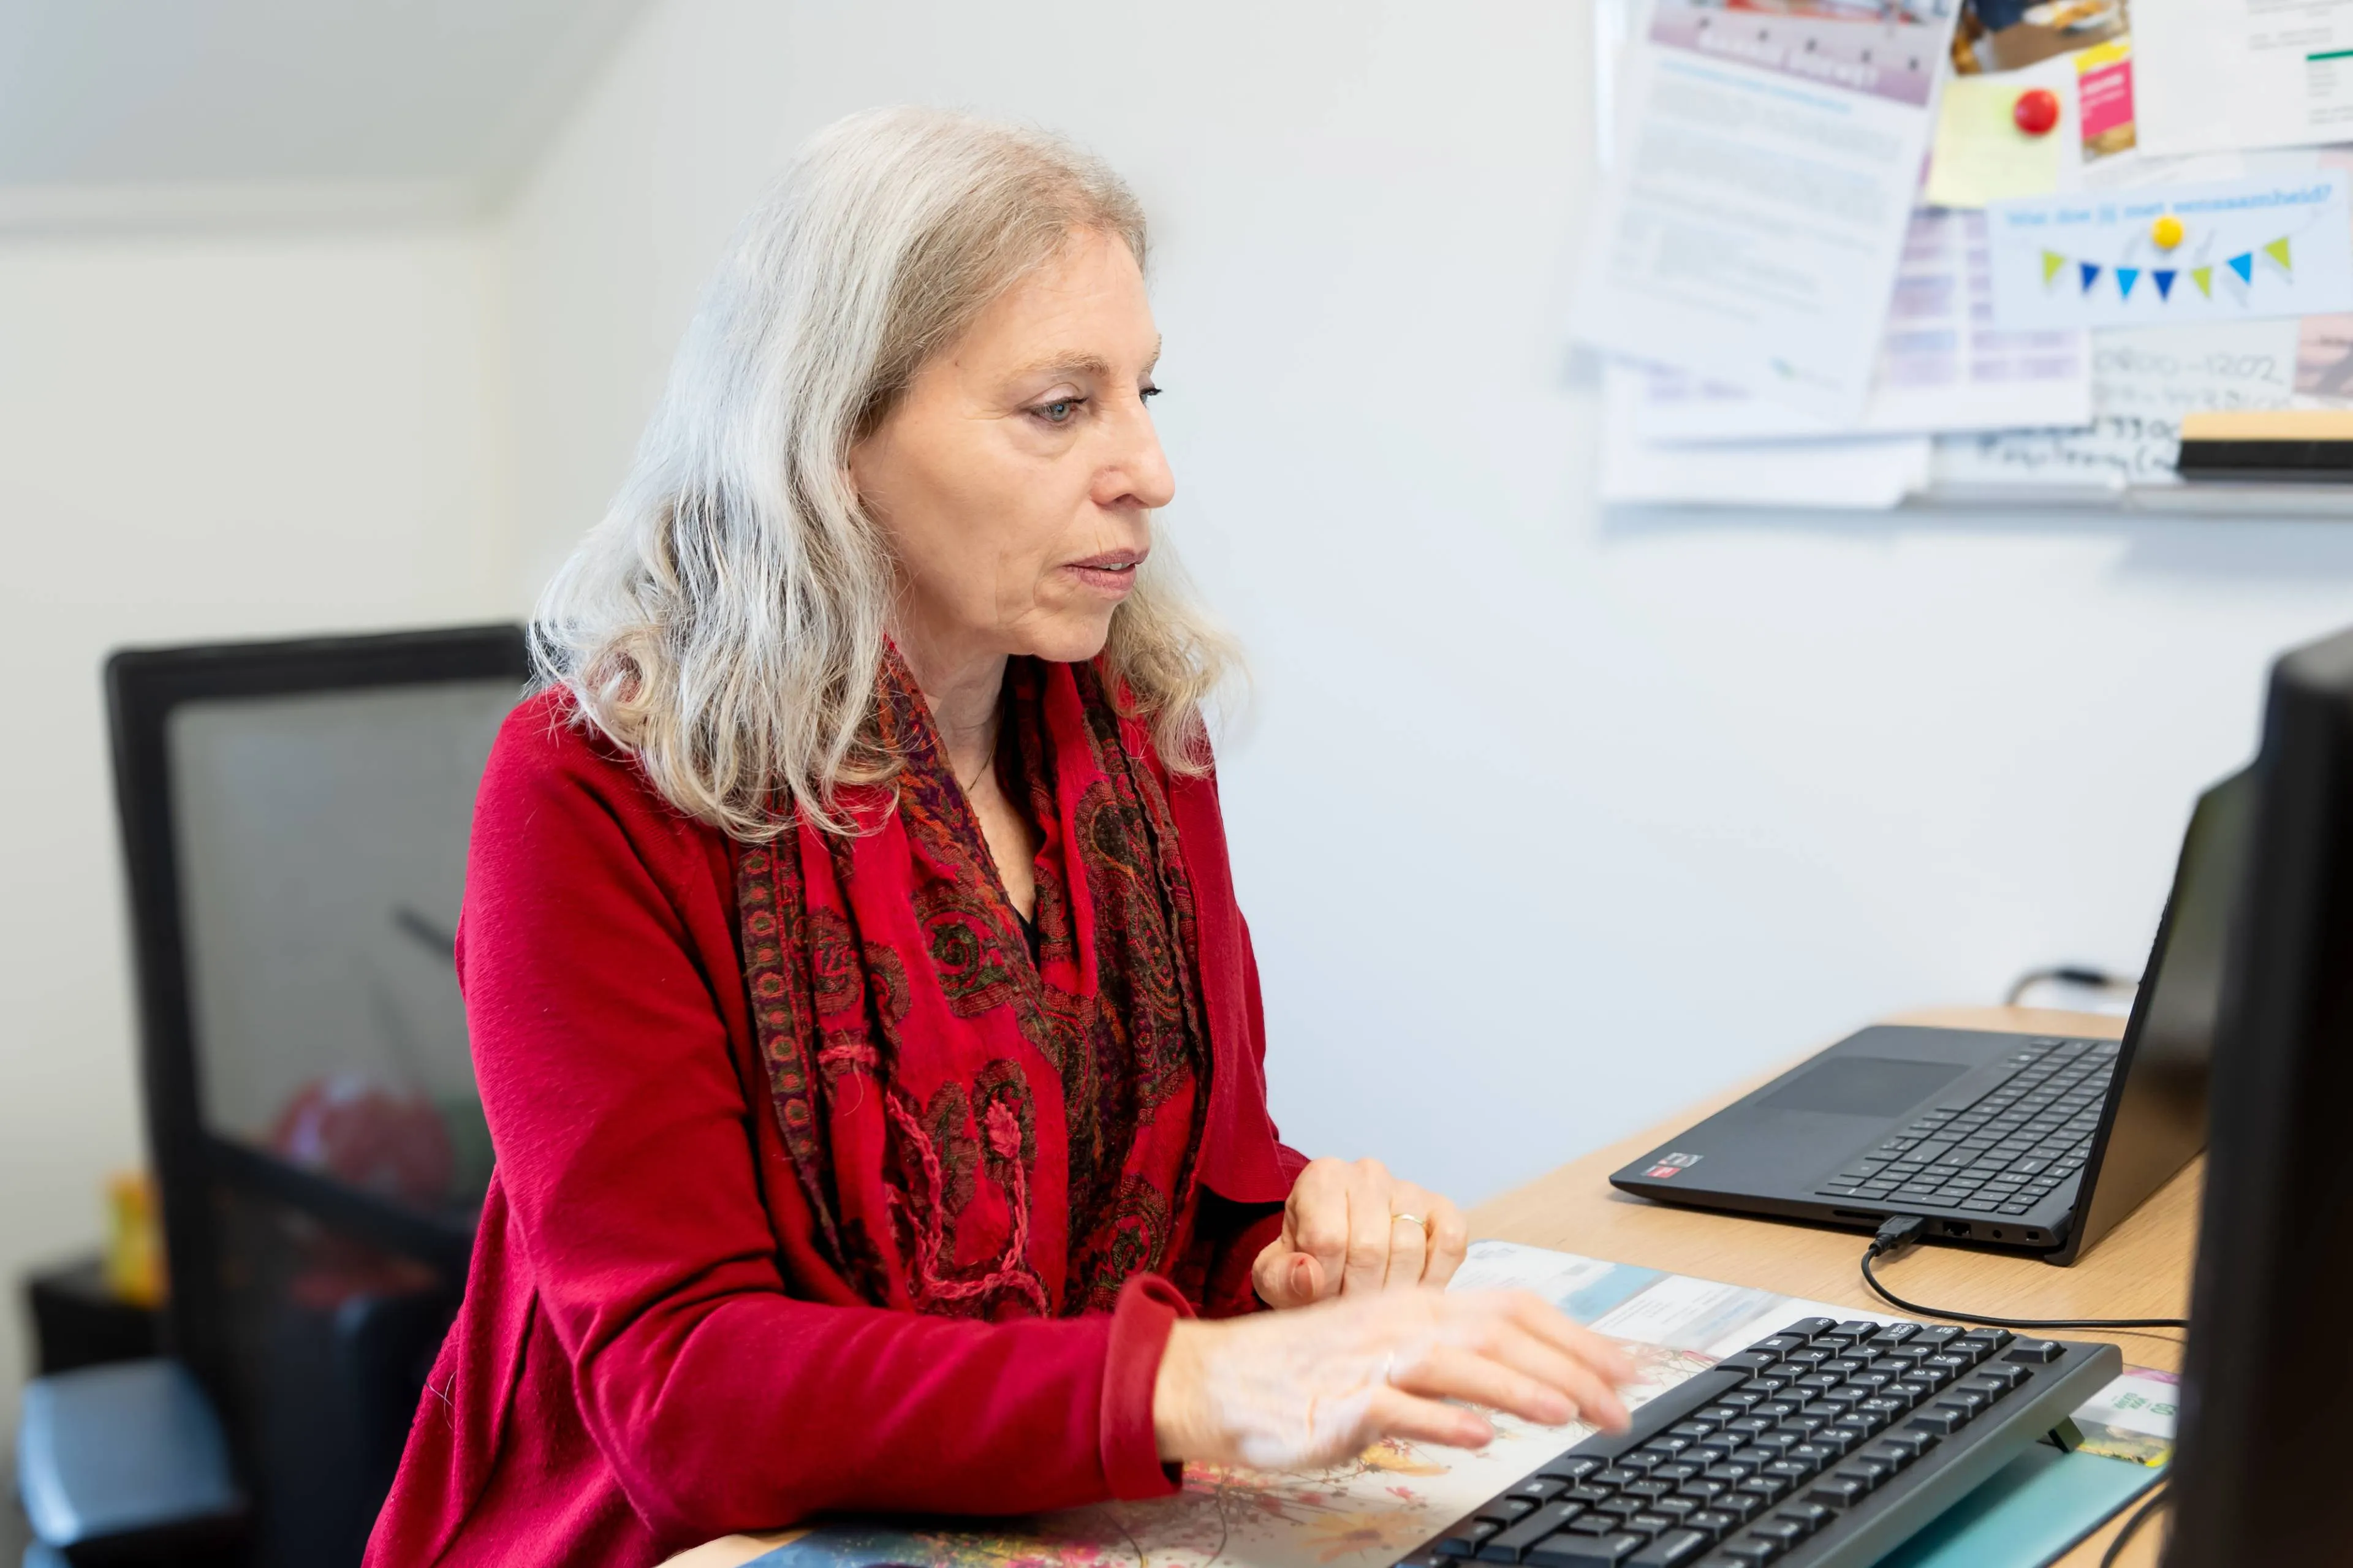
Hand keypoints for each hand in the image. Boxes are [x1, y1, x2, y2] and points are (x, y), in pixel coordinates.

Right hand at [1151, 1287, 1634, 1470]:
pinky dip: (1442, 1421)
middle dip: (1570, 1369)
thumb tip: (1522, 1382)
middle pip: (1500, 1335)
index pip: (1514, 1308)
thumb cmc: (1305, 1368)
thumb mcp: (1387, 1350)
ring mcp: (1373, 1360)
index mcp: (1420, 1305)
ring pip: (1458, 1364)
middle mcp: (1404, 1323)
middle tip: (1619, 1407)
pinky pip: (1398, 1409)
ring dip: (1518, 1387)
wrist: (1217, 1378)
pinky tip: (1479, 1437)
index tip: (1624, 1368)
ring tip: (1568, 1412)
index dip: (1575, 1336)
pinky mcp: (1341, 1402)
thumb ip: (1450, 1361)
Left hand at [1253, 1157, 1467, 1306]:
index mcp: (1322, 1178)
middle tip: (1350, 1310)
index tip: (1320, 1299)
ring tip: (1374, 1302)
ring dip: (1392, 1293)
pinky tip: (1410, 1291)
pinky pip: (1450, 1245)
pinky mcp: (1443, 1210)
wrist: (1338, 1256)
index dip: (1325, 1283)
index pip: (1327, 1239)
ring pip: (1409, 1250)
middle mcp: (1367, 1174)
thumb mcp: (1277, 1275)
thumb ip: (1283, 1278)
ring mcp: (1410, 1189)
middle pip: (1370, 1249)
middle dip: (1358, 1294)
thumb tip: (1311, 1278)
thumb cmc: (1306, 1263)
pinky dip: (1434, 1277)